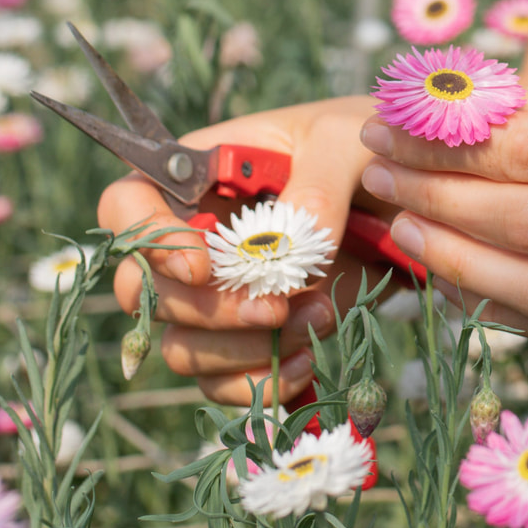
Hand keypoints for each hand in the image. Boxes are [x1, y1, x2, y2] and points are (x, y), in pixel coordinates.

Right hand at [97, 96, 391, 405]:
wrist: (403, 201)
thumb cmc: (358, 154)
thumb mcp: (344, 143)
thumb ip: (318, 183)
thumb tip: (292, 239)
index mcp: (196, 179)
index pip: (125, 208)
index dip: (149, 244)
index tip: (204, 268)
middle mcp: (192, 242)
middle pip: (143, 294)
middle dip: (207, 311)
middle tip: (276, 308)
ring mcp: (216, 297)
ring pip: (181, 349)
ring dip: (244, 348)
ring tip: (320, 316)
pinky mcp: (250, 339)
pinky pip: (222, 384)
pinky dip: (262, 382)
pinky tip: (308, 359)